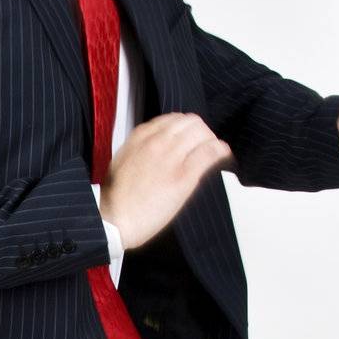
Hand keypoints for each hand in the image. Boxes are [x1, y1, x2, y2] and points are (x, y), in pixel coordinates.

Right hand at [99, 112, 234, 248]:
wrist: (115, 220)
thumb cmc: (116, 197)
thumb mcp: (123, 160)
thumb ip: (141, 148)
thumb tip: (156, 147)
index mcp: (141, 137)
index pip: (173, 119)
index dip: (186, 128)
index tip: (190, 138)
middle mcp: (158, 141)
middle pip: (191, 122)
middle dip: (201, 132)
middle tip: (205, 145)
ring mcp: (172, 157)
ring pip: (203, 133)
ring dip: (212, 141)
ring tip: (215, 152)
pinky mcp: (184, 176)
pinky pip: (210, 153)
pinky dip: (221, 151)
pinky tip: (224, 156)